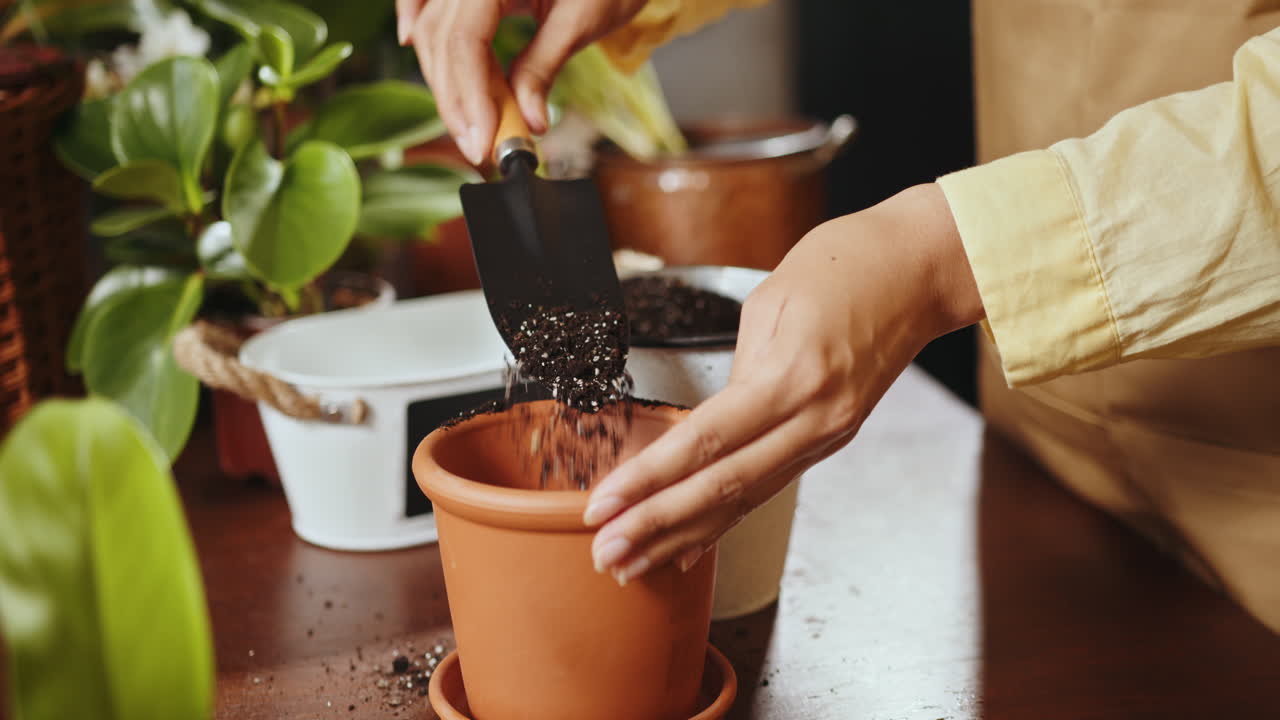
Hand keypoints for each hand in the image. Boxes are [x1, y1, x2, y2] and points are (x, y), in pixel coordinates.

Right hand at [396, 0, 647, 163]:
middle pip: (440, 39)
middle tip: (477, 148)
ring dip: (445, 79)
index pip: (464, 41)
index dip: (469, 97)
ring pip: (432, 28)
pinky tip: (408, 38)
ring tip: (470, 125)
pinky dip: (419, 21)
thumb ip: (544, 68)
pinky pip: (430, 1)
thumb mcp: (581, 20)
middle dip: (455, 100)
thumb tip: (530, 123)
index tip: (482, 142)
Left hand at [583, 183, 984, 583]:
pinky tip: (689, 551)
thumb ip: (736, 371)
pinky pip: (768, 487)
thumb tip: (705, 421)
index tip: (604, 504)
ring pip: (743, 498)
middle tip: (606, 554)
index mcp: (793, 378)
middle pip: (723, 486)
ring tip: (632, 564)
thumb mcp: (771, 302)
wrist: (920, 269)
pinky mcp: (830, 439)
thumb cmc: (846, 265)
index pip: (706, 442)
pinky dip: (724, 522)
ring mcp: (826, 435)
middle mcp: (813, 419)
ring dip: (683, 535)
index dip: (650, 478)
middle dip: (657, 525)